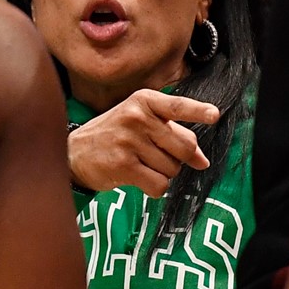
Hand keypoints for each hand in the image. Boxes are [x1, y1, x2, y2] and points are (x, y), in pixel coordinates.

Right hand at [68, 89, 219, 196]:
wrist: (74, 153)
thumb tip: (203, 161)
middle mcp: (136, 117)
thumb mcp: (142, 125)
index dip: (198, 111)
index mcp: (143, 101)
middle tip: (156, 155)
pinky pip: (159, 185)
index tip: (215, 115)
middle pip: (185, 147)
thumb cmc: (115, 136)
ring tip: (139, 163)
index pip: (177, 106)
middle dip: (178, 158)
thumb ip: (174, 136)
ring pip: (172, 169)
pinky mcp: (122, 165)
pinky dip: (154, 187)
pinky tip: (137, 177)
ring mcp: (128, 141)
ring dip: (162, 173)